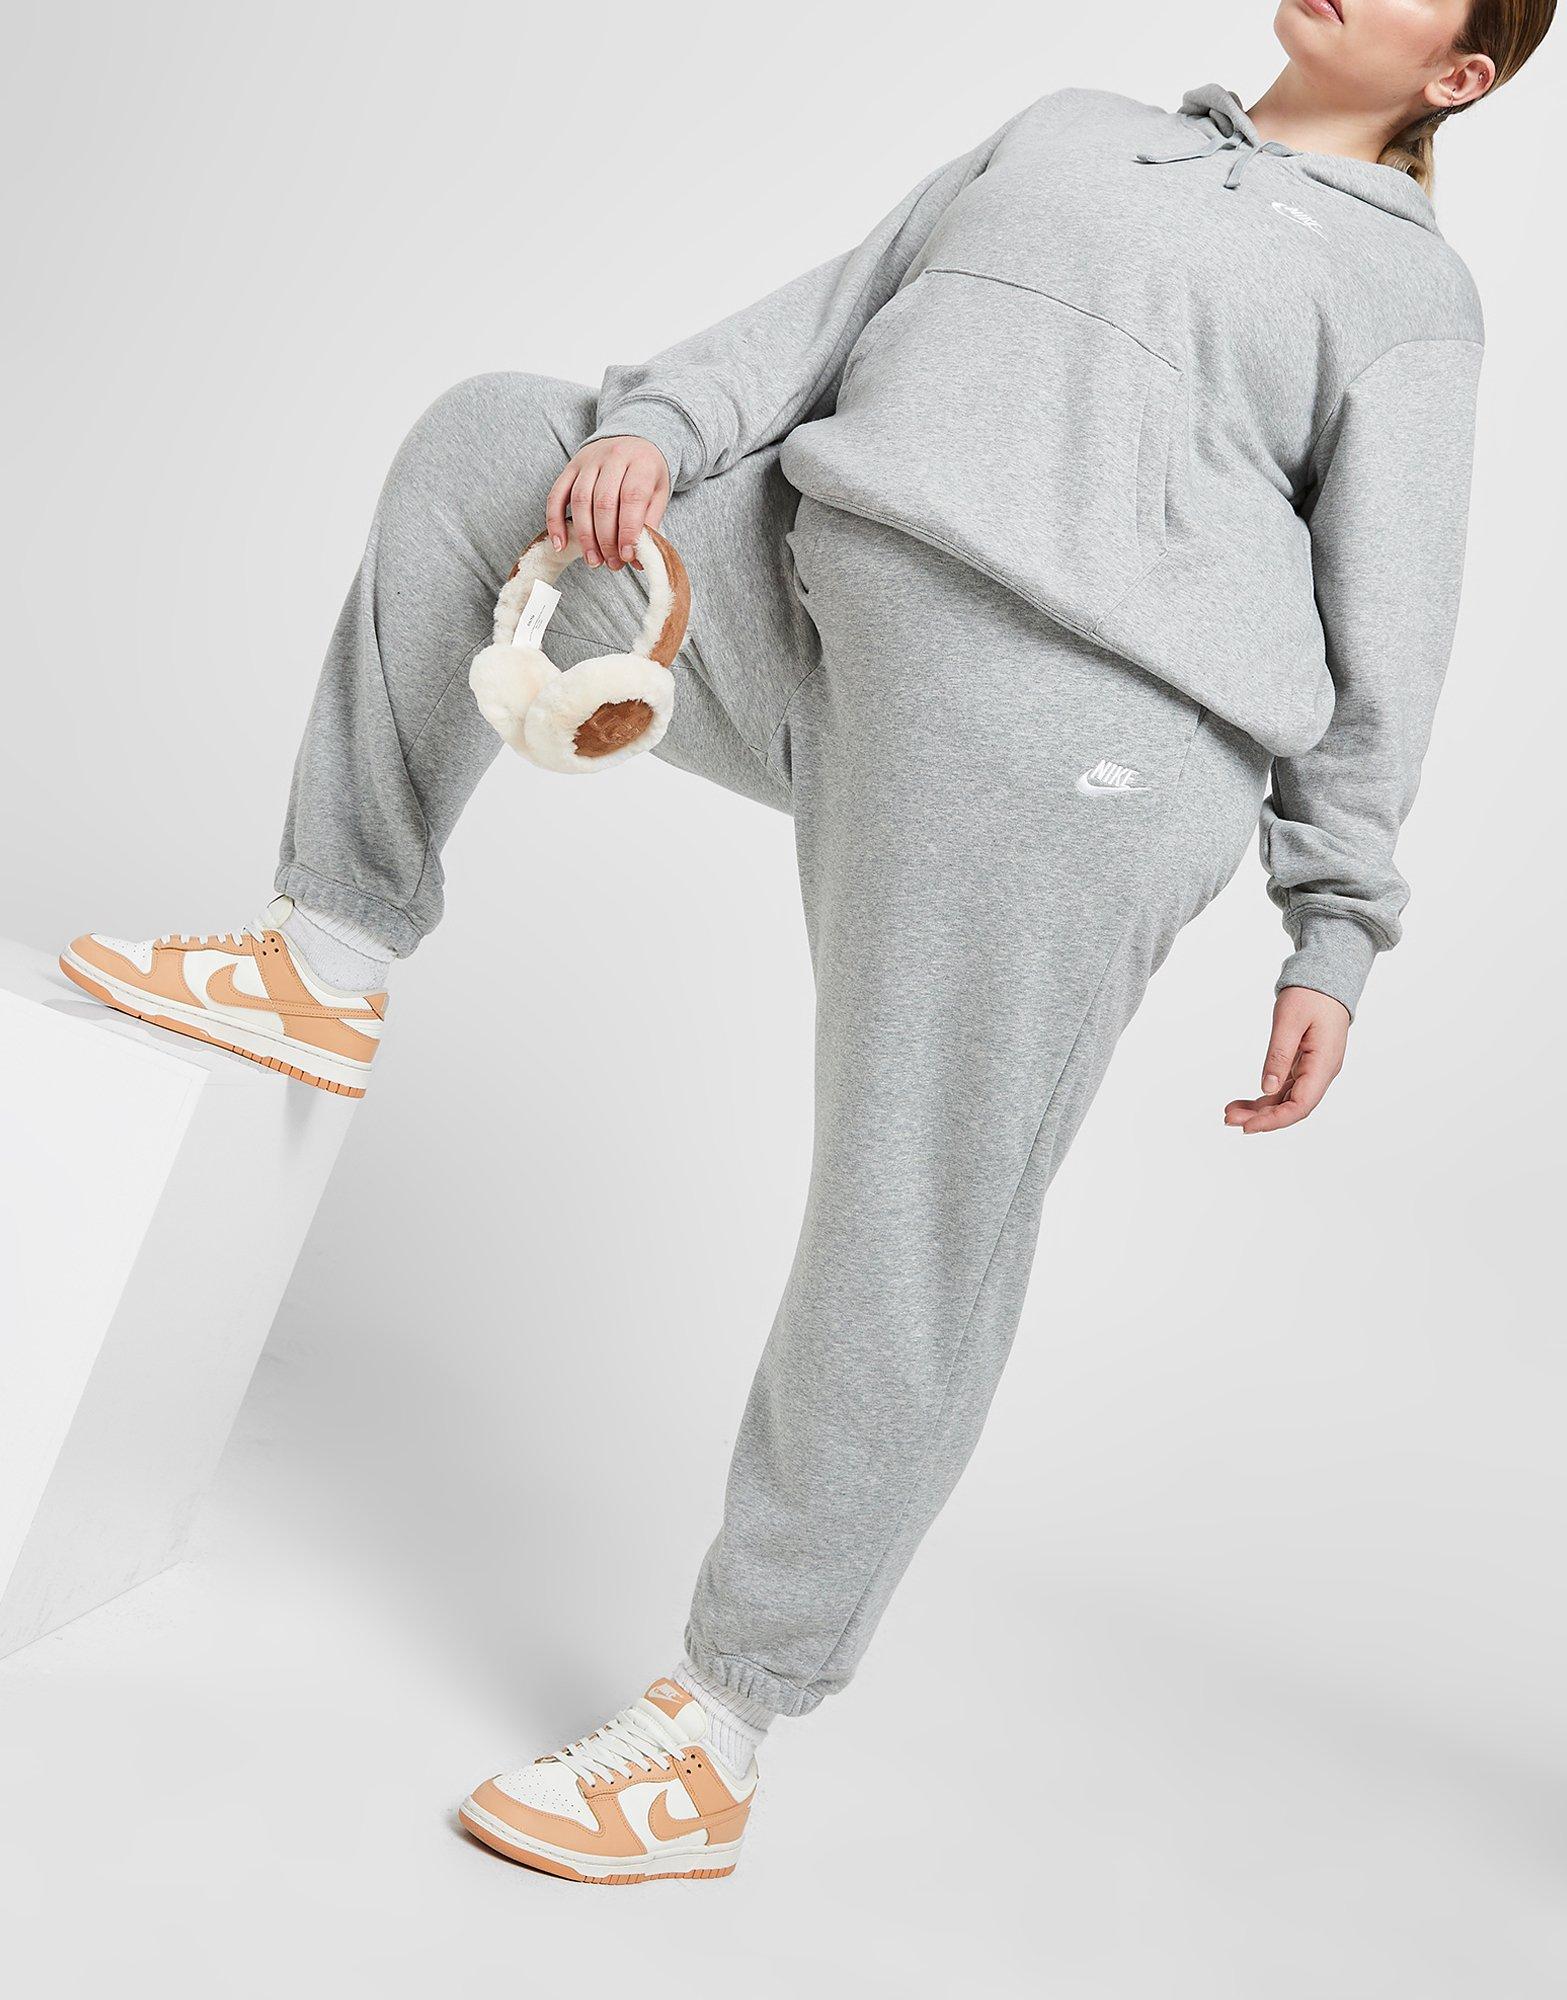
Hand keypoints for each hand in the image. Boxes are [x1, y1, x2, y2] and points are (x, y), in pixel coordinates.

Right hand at [546, 436, 670, 571]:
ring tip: (593, 560)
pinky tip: (560, 544)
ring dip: (585, 536)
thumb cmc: (646, 472)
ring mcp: (589, 460)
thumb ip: (651, 524)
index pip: (632, 498)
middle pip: (604, 503)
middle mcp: (613, 457)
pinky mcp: (570, 466)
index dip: (628, 531)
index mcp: (641, 463)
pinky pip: (556, 495)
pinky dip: (555, 522)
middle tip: (612, 564)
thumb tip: (639, 560)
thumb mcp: (659, 493)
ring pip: (580, 501)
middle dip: (606, 540)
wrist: (633, 438)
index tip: (628, 556)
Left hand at [1224, 985, 1350, 1135]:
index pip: (1301, 1105)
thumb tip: (1267, 1089)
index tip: (1247, 1126)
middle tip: (1229, 1119)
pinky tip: (1245, 1102)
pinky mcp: (1305, 1066)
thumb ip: (1279, 1056)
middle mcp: (1322, 1072)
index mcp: (1324, 1064)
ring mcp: (1314, 1070)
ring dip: (1260, 1110)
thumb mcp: (1289, 1021)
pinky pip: (1285, 1088)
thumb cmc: (1310, 995)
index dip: (1274, 1120)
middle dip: (1262, 1118)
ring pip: (1287, 1100)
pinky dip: (1265, 1097)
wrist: (1326, 980)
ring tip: (1231, 1113)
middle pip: (1293, 1107)